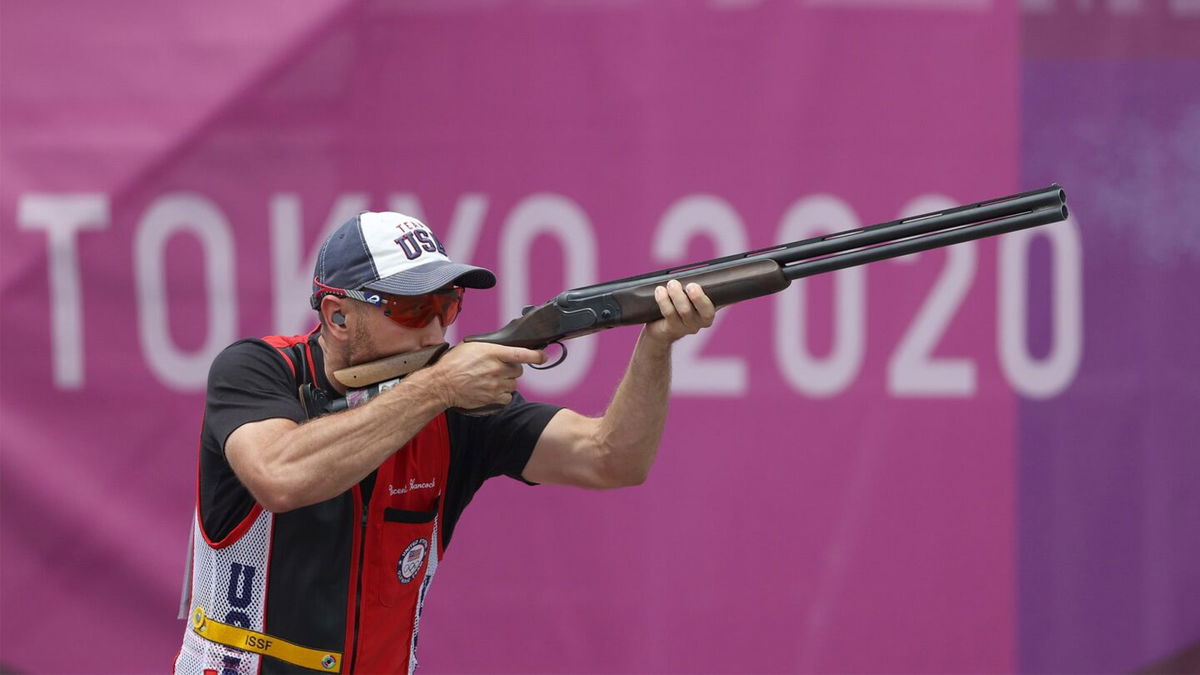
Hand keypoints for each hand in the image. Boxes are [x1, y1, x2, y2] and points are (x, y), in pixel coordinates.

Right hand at [424, 342, 545, 409]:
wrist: (442, 384)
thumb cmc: (453, 364)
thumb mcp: (471, 347)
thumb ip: (490, 348)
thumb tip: (503, 349)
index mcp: (493, 352)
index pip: (521, 353)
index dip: (536, 355)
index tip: (543, 356)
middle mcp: (497, 368)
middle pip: (518, 370)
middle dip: (511, 369)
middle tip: (498, 369)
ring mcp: (496, 384)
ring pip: (514, 384)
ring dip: (507, 382)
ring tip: (492, 380)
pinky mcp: (493, 398)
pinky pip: (508, 397)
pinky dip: (503, 394)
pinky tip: (492, 390)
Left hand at [644, 280, 716, 344]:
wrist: (662, 328)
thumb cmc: (680, 305)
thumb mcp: (692, 297)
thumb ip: (702, 285)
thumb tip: (715, 268)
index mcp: (710, 310)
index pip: (720, 304)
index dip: (710, 297)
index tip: (696, 286)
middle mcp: (701, 322)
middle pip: (705, 311)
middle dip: (697, 297)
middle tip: (689, 285)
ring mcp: (687, 327)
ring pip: (685, 311)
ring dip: (677, 295)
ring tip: (671, 284)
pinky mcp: (672, 328)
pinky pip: (669, 314)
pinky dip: (664, 300)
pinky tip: (660, 291)